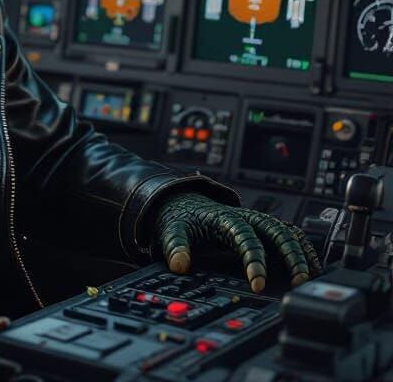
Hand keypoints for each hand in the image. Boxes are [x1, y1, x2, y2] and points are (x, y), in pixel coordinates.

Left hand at [156, 194, 321, 292]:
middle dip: (290, 255)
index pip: (245, 236)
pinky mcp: (262, 228)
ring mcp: (256, 221)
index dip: (254, 259)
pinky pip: (289, 233)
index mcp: (225, 217)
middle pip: (275, 230)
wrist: (183, 201)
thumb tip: (179, 265)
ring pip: (286, 231)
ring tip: (309, 278)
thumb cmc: (182, 217)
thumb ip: (175, 246)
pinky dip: (303, 248)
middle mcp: (245, 216)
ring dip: (300, 252)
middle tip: (298, 281)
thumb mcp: (172, 228)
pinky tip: (312, 267)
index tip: (258, 283)